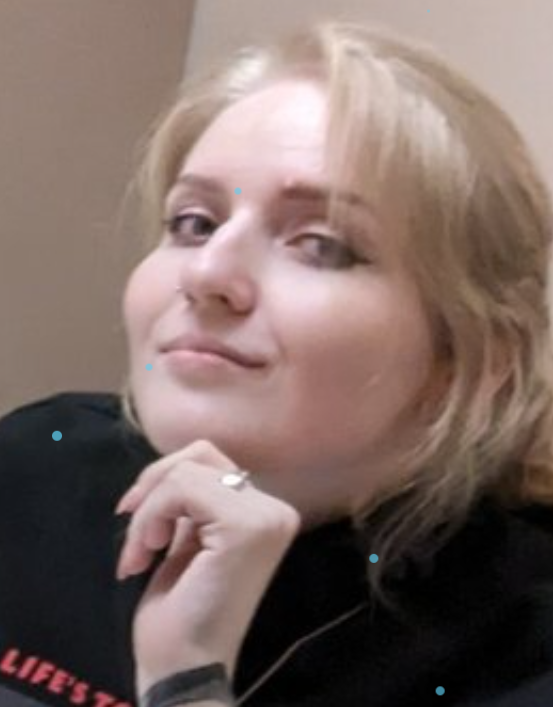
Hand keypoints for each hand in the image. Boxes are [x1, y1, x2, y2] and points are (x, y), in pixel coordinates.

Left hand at [115, 440, 300, 695]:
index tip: (138, 526)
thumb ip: (192, 502)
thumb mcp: (187, 539)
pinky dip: (150, 517)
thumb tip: (168, 467)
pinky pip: (181, 488)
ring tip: (142, 551)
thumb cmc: (180, 615)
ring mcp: (265, 517)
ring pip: (186, 470)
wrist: (184, 668)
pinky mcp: (246, 527)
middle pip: (199, 454)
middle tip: (136, 534)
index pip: (210, 460)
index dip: (163, 483)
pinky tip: (149, 553)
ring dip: (148, 510)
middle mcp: (275, 510)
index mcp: (266, 512)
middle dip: (154, 486)